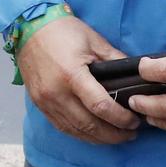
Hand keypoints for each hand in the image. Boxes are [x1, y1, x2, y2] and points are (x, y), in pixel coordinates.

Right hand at [19, 14, 139, 145]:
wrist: (28, 28)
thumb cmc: (63, 31)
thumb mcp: (94, 41)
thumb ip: (116, 60)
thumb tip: (137, 76)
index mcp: (72, 75)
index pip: (101, 107)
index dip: (121, 118)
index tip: (134, 121)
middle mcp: (56, 93)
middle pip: (89, 125)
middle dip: (114, 135)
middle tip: (130, 134)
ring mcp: (45, 101)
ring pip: (75, 131)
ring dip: (98, 138)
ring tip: (116, 136)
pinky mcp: (39, 104)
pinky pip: (62, 127)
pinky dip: (80, 134)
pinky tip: (94, 134)